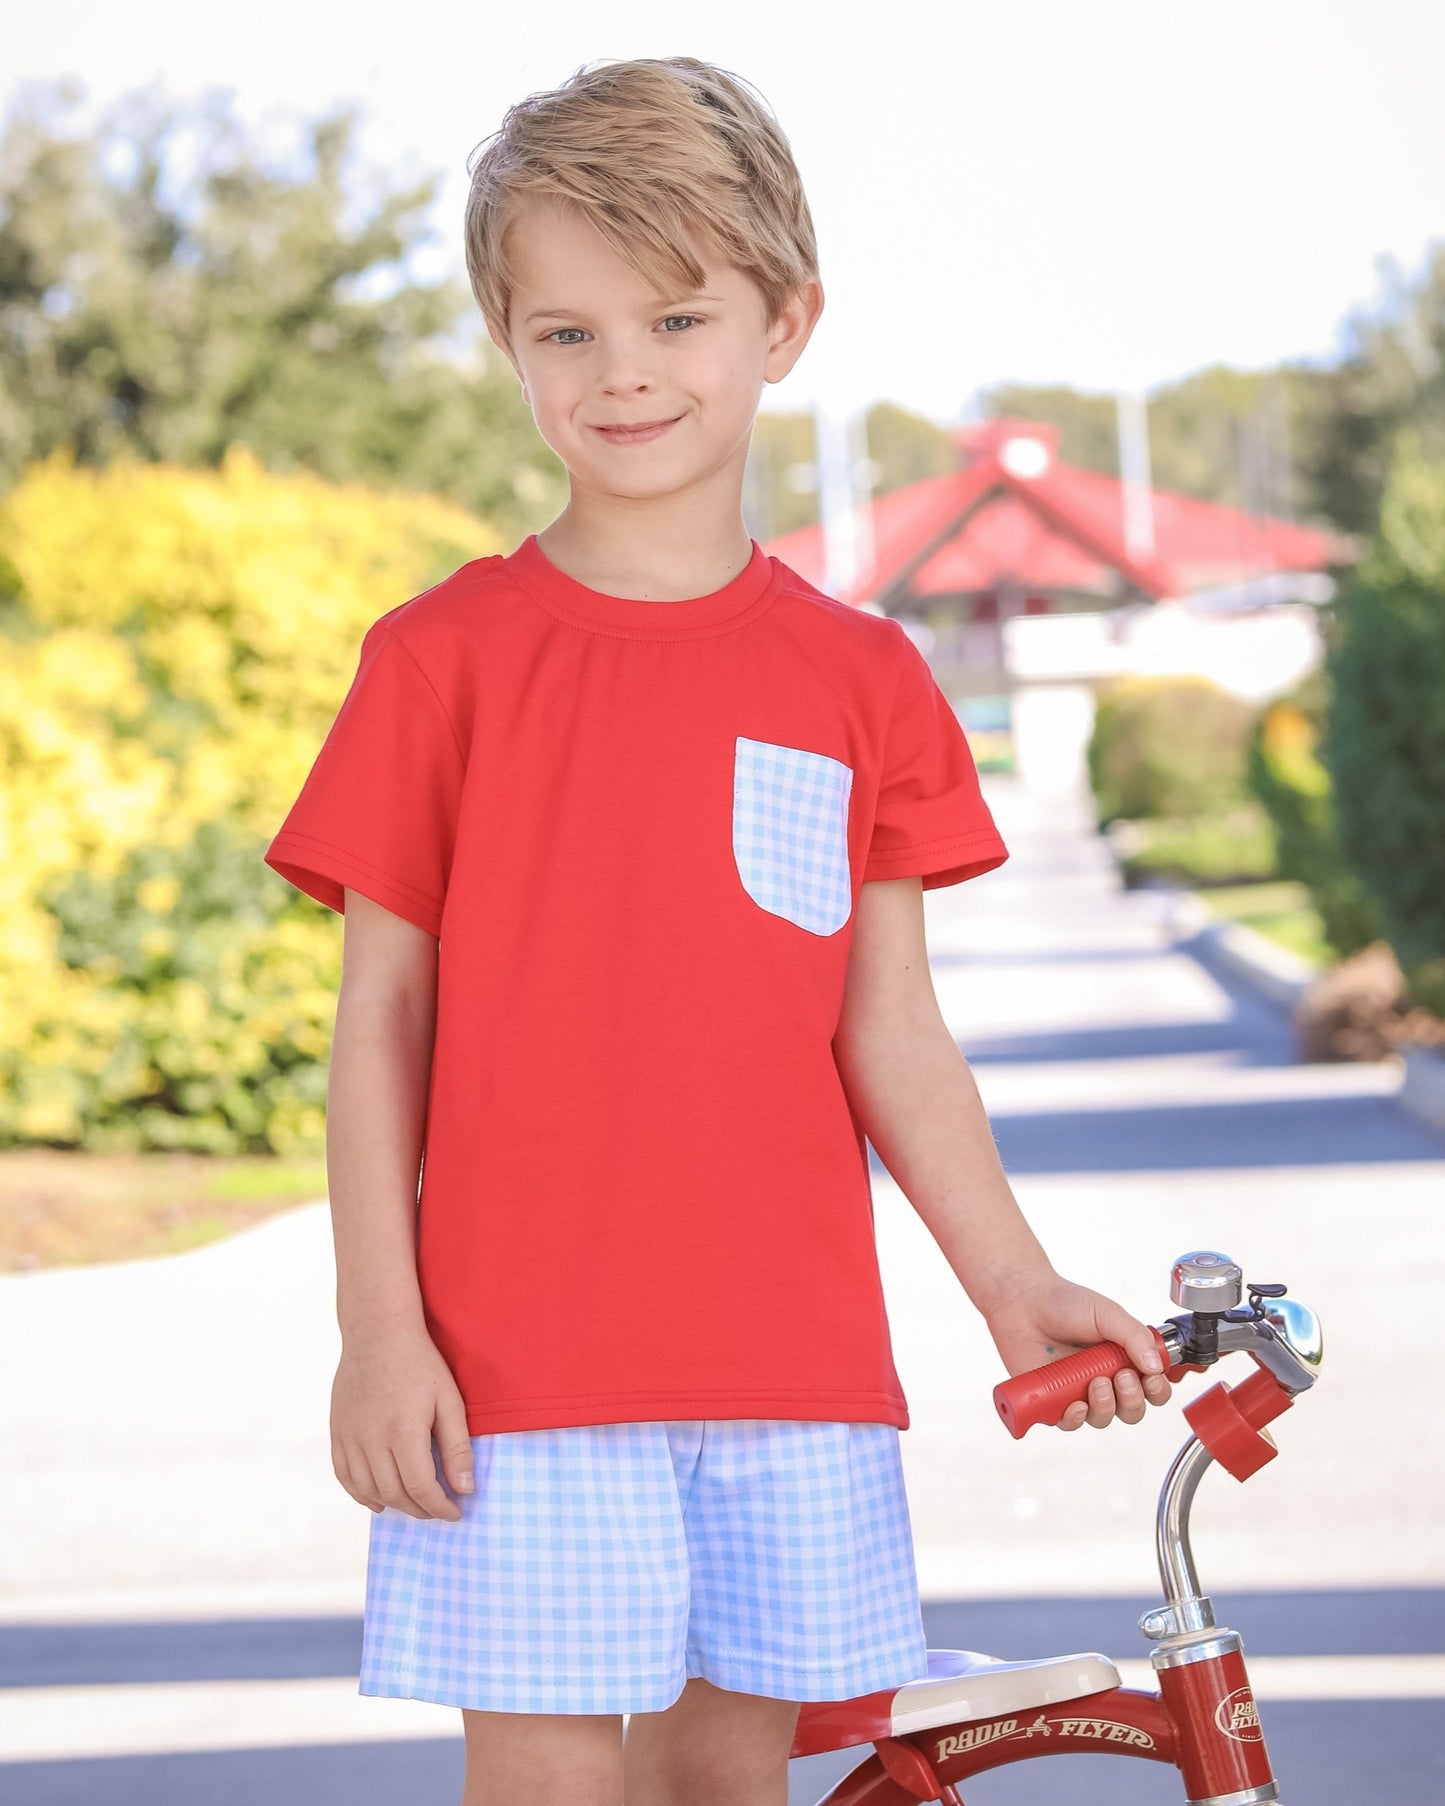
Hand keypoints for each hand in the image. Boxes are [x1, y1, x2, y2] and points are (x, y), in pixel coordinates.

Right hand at [330, 1323, 476, 1518]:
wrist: (378, 1333)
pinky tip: (379, 1501)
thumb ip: (457, 1447)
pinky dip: (362, 1495)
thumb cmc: (420, 1364)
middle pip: (395, 1493)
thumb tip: (465, 1489)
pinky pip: (344, 1476)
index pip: (421, 1488)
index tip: (455, 1512)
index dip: (440, 1507)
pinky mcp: (337, 1432)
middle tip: (438, 1508)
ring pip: (369, 1489)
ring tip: (415, 1504)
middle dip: (421, 1509)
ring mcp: (350, 1437)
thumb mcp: (449, 1401)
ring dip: (394, 1505)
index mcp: (403, 1431)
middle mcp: (372, 1439)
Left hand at [985, 1270, 1174, 1430]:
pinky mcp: (1053, 1400)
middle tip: (1120, 1377)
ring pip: (1104, 1418)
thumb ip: (1135, 1337)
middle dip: (1132, 1400)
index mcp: (1124, 1359)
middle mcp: (1105, 1379)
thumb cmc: (1065, 1303)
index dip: (1157, 1389)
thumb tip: (1155, 1367)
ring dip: (1105, 1406)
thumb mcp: (1107, 1313)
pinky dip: (1076, 1418)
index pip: (1153, 1388)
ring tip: (1095, 1382)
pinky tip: (1076, 1404)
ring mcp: (1080, 1391)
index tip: (1150, 1378)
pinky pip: (1070, 1423)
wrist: (1024, 1301)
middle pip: (1132, 1410)